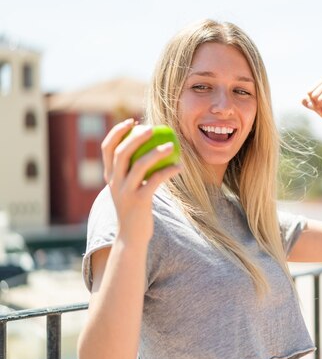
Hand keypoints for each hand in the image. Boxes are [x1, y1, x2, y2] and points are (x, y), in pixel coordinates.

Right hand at [101, 119, 180, 246]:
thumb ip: (132, 171)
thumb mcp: (128, 188)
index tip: (132, 121)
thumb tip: (149, 149)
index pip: (107, 148)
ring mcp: (125, 192)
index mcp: (109, 176)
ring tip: (171, 144)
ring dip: (156, 152)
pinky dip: (167, 171)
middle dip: (135, 136)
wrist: (131, 236)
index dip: (117, 132)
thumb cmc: (135, 209)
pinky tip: (178, 166)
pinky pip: (154, 181)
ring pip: (139, 165)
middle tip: (151, 127)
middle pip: (121, 152)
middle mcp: (114, 182)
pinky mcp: (139, 201)